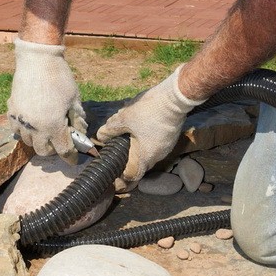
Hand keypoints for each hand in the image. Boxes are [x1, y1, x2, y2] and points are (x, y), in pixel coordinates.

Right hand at [7, 38, 86, 162]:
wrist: (37, 59)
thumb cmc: (59, 78)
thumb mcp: (75, 99)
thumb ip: (78, 120)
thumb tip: (80, 135)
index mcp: (53, 126)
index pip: (63, 150)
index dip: (71, 157)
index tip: (74, 159)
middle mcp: (35, 127)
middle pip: (44, 151)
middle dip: (54, 149)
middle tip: (61, 140)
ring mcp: (21, 120)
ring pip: (29, 143)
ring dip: (39, 141)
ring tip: (47, 130)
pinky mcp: (12, 111)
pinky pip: (17, 130)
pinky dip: (25, 131)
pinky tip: (33, 122)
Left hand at [96, 65, 203, 183]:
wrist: (175, 97)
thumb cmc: (149, 111)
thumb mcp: (125, 118)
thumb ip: (111, 129)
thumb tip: (101, 136)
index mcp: (146, 156)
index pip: (133, 176)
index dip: (122, 178)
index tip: (115, 175)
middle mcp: (158, 155)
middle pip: (140, 163)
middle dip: (127, 158)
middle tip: (116, 151)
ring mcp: (167, 146)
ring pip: (148, 151)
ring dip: (136, 146)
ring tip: (126, 134)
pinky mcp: (171, 136)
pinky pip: (155, 143)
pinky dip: (145, 139)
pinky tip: (139, 126)